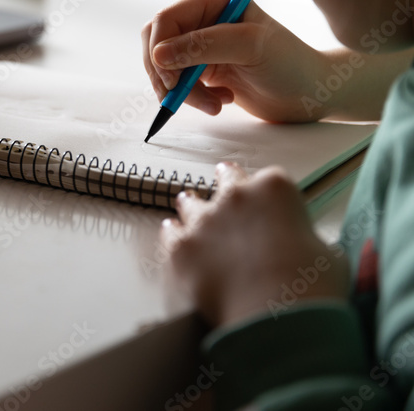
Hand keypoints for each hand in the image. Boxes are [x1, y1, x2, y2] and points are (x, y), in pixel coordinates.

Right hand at [141, 0, 331, 121]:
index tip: (173, 79)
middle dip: (167, 75)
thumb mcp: (250, 47)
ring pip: (164, 68)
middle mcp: (204, 19)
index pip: (165, 21)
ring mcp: (202, 46)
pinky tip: (221, 100)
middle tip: (185, 96)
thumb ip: (203, 46)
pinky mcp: (203, 69)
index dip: (161, 50)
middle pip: (157, 44)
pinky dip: (192, 98)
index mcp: (214, 1)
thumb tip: (159, 55)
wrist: (312, 93)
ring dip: (183, 91)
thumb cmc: (292, 63)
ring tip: (214, 104)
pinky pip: (178, 84)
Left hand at [162, 163, 349, 327]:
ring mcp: (204, 220)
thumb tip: (301, 248)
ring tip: (190, 206)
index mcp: (275, 189)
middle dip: (227, 185)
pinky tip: (173, 233)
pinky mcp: (181, 247)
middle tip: (227, 191)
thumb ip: (307, 240)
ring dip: (193, 207)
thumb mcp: (327, 255)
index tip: (266, 204)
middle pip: (226, 179)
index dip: (268, 195)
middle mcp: (236, 196)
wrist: (277, 319)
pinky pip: (170, 232)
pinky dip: (173, 234)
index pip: (269, 180)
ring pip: (191, 203)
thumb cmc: (311, 287)